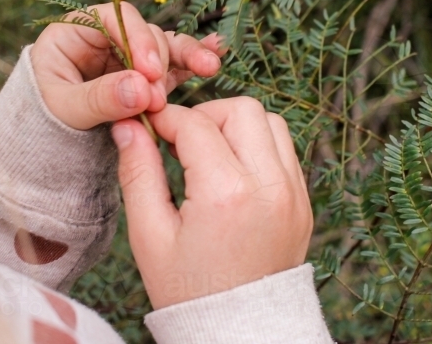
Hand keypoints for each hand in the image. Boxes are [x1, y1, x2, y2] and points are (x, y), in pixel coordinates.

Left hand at [32, 2, 225, 129]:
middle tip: (157, 100)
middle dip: (158, 63)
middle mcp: (107, 37)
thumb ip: (99, 98)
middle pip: (144, 34)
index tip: (150, 73)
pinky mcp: (146, 78)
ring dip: (188, 57)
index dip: (137, 40)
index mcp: (77, 30)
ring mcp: (129, 57)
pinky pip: (173, 67)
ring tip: (210, 67)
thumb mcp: (62, 108)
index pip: (114, 19)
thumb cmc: (40, 118)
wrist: (41, 143)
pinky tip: (217, 56)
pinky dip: (193, 64)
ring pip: (165, 48)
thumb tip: (141, 89)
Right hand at [111, 98, 312, 308]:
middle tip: (181, 139)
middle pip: (242, 110)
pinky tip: (231, 172)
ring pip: (271, 123)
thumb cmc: (188, 290)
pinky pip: (285, 152)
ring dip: (237, 127)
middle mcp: (269, 187)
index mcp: (227, 194)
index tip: (150, 126)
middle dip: (207, 114)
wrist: (239, 333)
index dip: (167, 118)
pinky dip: (258, 148)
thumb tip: (128, 126)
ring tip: (208, 154)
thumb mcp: (150, 235)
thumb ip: (138, 172)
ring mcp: (293, 195)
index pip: (196, 124)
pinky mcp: (303, 204)